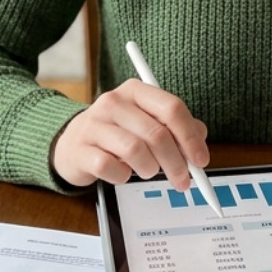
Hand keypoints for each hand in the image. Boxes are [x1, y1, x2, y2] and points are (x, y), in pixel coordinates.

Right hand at [52, 78, 209, 188]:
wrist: (71, 143)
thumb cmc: (117, 133)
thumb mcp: (147, 123)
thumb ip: (175, 128)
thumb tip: (200, 139)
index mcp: (135, 90)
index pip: (172, 108)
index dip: (191, 137)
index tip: (201, 161)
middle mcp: (113, 102)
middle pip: (157, 133)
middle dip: (176, 163)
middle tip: (182, 180)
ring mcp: (94, 124)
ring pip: (135, 151)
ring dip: (149, 169)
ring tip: (147, 171)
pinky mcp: (80, 149)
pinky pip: (111, 168)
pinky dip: (123, 177)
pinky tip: (122, 173)